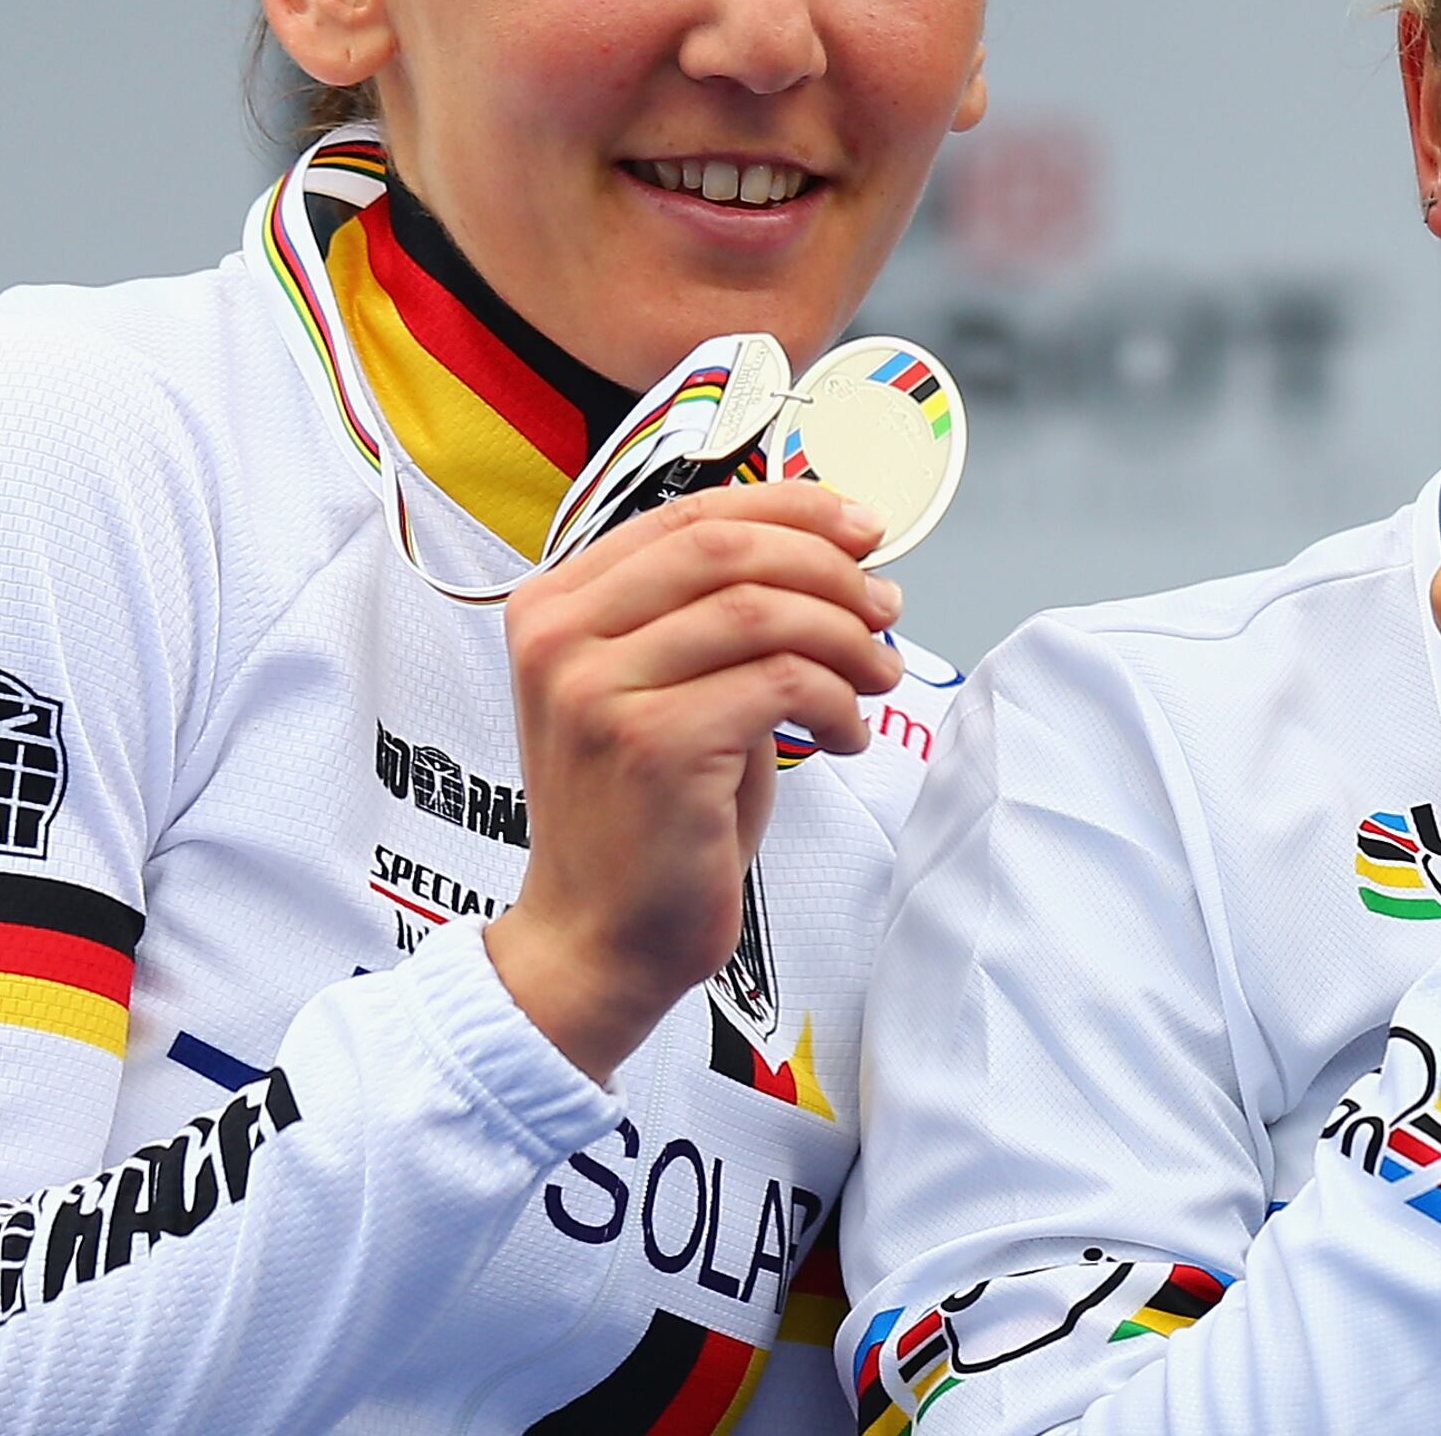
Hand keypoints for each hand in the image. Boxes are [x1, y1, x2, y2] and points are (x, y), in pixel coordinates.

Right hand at [486, 482, 901, 1081]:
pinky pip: (785, 683)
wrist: (599, 933)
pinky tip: (846, 735)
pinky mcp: (653, 744)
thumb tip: (833, 541)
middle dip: (830, 570)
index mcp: (555, 606)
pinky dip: (839, 703)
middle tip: (885, 609)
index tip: (862, 530)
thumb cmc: (647, 811)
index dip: (792, 508)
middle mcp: (561, 637)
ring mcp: (598, 690)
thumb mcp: (663, 685)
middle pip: (729, 548)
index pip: (690, 515)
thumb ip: (714, 609)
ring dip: (847, 640)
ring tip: (877, 679)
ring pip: (765, 611)